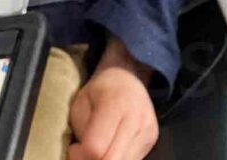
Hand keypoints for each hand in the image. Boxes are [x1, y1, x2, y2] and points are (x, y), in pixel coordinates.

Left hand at [68, 39, 158, 159]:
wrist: (128, 76)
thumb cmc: (98, 91)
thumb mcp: (80, 105)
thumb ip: (82, 133)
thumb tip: (82, 157)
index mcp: (115, 104)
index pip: (96, 149)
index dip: (79, 156)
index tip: (74, 147)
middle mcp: (137, 118)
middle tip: (83, 154)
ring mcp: (148, 129)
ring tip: (97, 151)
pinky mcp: (152, 138)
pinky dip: (117, 159)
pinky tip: (110, 149)